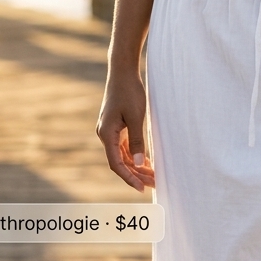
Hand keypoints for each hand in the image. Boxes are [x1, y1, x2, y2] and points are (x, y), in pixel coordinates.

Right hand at [96, 69, 155, 190]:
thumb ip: (137, 141)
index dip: (129, 178)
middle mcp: (105, 134)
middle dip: (136, 174)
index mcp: (107, 134)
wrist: (123, 72)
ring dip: (137, 166)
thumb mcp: (136, 117)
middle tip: (154, 184)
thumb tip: (138, 163)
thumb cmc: (130, 91)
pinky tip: (147, 162)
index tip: (142, 188)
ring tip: (153, 176)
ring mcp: (110, 131)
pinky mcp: (116, 126)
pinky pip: (125, 147)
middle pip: (120, 162)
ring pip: (123, 155)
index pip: (116, 164)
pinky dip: (135, 156)